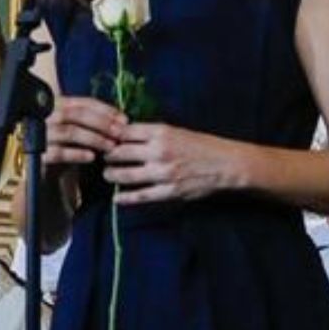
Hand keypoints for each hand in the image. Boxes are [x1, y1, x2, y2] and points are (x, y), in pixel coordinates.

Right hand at [44, 95, 124, 167]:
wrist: (45, 171)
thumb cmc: (66, 147)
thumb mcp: (80, 130)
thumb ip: (95, 122)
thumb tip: (122, 120)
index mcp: (56, 105)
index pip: (83, 102)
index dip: (105, 110)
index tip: (123, 119)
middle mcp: (45, 116)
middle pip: (75, 114)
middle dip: (101, 123)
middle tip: (119, 133)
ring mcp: (40, 134)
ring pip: (69, 132)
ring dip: (94, 139)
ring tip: (110, 147)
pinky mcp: (38, 153)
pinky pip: (59, 152)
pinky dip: (77, 154)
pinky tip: (91, 157)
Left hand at [104, 123, 238, 204]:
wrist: (226, 164)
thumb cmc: (202, 145)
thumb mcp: (177, 131)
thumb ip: (152, 134)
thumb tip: (126, 135)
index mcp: (161, 132)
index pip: (124, 132)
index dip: (111, 136)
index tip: (105, 138)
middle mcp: (158, 151)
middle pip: (119, 152)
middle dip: (107, 155)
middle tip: (102, 157)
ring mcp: (163, 172)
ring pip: (125, 175)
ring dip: (112, 175)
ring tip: (108, 175)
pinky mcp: (169, 191)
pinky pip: (140, 195)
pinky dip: (125, 197)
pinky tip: (117, 198)